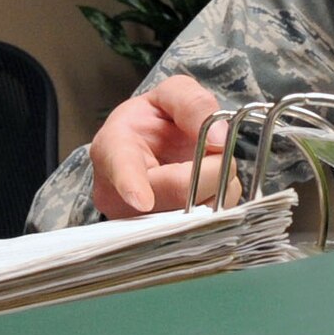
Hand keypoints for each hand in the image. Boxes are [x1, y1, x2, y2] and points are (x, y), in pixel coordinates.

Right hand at [88, 74, 232, 218]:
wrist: (147, 150)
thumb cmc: (151, 124)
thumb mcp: (169, 96)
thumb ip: (193, 104)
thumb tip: (220, 138)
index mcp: (113, 149)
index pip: (121, 169)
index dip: (132, 185)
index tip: (141, 200)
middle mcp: (119, 195)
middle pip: (179, 191)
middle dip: (210, 167)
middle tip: (211, 146)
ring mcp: (140, 223)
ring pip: (200, 209)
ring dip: (215, 184)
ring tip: (198, 165)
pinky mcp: (164, 239)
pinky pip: (208, 222)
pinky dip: (215, 199)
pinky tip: (201, 185)